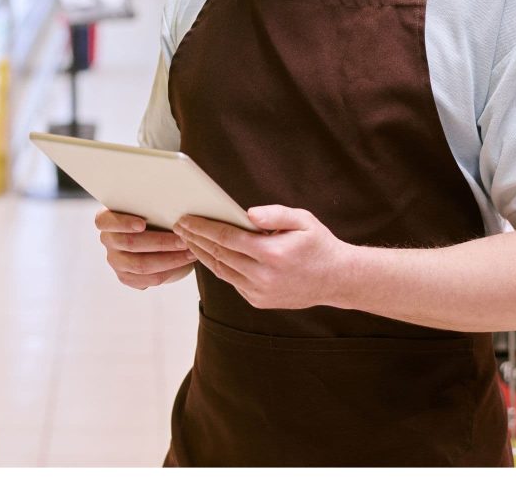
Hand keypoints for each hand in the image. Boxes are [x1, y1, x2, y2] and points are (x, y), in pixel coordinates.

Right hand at [95, 209, 195, 289]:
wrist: (152, 236)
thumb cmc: (150, 215)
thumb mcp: (147, 207)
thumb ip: (151, 205)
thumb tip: (173, 204)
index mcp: (105, 219)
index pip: (105, 222)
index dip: (123, 223)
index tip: (142, 224)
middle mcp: (107, 240)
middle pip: (130, 244)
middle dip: (160, 242)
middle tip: (183, 239)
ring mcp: (115, 261)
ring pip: (141, 265)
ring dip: (169, 259)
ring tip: (189, 252)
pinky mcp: (126, 277)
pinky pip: (148, 279)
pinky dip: (168, 272)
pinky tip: (182, 263)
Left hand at [174, 205, 352, 309]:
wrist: (337, 280)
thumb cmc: (318, 244)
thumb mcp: (302, 220)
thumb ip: (274, 213)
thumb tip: (247, 213)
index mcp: (272, 254)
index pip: (227, 238)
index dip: (203, 227)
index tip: (186, 219)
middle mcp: (263, 276)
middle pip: (219, 254)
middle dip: (195, 238)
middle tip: (178, 225)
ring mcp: (260, 292)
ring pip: (221, 270)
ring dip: (201, 253)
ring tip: (187, 238)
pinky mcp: (259, 301)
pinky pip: (232, 280)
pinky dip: (218, 266)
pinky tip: (208, 253)